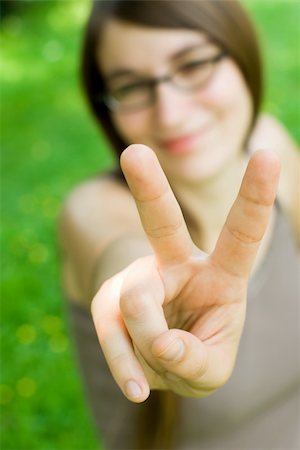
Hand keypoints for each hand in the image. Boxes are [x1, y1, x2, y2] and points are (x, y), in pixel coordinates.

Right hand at [91, 144, 279, 402]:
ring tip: (161, 365)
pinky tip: (137, 387)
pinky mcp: (109, 302)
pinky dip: (125, 365)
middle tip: (133, 152)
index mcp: (220, 274)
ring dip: (150, 347)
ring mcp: (138, 280)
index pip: (241, 234)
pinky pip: (111, 332)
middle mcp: (176, 265)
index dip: (253, 198)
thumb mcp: (211, 367)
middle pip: (161, 222)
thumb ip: (195, 360)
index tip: (264, 156)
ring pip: (138, 303)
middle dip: (149, 186)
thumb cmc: (198, 351)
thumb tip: (160, 343)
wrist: (158, 357)